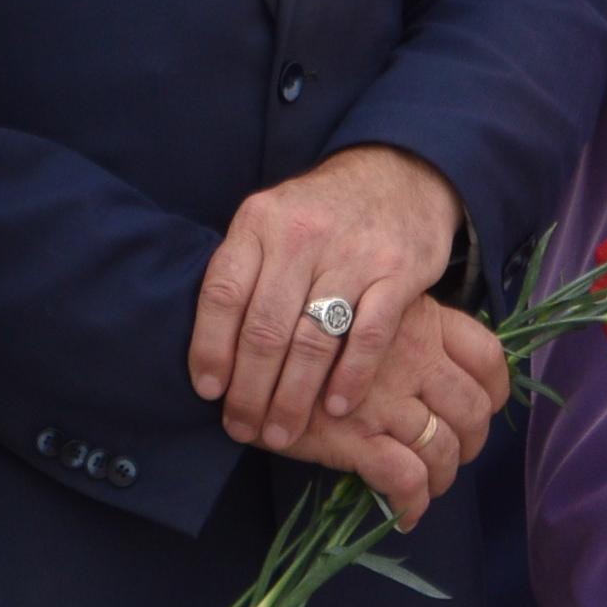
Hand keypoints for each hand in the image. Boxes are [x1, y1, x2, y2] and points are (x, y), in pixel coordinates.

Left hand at [190, 145, 465, 447]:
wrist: (398, 173)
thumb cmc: (321, 213)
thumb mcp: (272, 220)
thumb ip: (244, 270)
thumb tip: (207, 351)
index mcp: (259, 221)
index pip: (223, 293)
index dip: (210, 349)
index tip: (208, 392)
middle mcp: (302, 234)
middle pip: (265, 328)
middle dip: (250, 390)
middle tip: (243, 429)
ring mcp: (353, 253)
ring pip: (312, 339)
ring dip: (293, 396)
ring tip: (282, 432)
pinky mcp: (398, 270)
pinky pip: (368, 335)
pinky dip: (350, 377)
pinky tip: (336, 407)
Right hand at [263, 299, 501, 521]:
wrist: (242, 346)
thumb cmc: (296, 326)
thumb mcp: (356, 307)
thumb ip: (394, 329)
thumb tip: (426, 367)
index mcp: (418, 319)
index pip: (487, 355)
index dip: (495, 390)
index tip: (483, 408)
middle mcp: (413, 357)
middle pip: (474, 408)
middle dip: (471, 441)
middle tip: (454, 453)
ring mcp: (386, 399)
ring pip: (445, 448)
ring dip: (444, 476)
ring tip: (428, 485)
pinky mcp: (355, 436)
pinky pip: (406, 479)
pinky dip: (413, 503)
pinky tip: (405, 513)